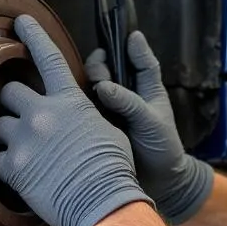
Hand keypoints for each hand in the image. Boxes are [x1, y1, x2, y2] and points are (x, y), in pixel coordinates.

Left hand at [0, 15, 152, 225]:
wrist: (104, 203)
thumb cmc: (114, 168)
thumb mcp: (107, 129)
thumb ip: (83, 113)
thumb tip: (72, 112)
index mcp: (70, 101)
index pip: (48, 57)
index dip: (33, 35)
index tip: (19, 22)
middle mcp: (43, 114)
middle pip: (9, 93)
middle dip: (14, 105)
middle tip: (25, 121)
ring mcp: (26, 140)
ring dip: (8, 136)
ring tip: (26, 152)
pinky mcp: (14, 167)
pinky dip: (5, 165)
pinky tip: (22, 174)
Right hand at [85, 30, 213, 224]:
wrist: (159, 184)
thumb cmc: (162, 148)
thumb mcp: (152, 121)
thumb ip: (129, 101)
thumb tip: (103, 85)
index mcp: (141, 88)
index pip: (132, 60)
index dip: (126, 48)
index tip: (121, 41)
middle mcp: (120, 95)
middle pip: (102, 70)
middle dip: (99, 68)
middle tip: (100, 82)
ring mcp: (103, 111)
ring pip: (86, 88)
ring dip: (83, 87)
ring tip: (86, 98)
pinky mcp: (89, 128)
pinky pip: (77, 112)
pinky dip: (71, 107)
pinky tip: (64, 109)